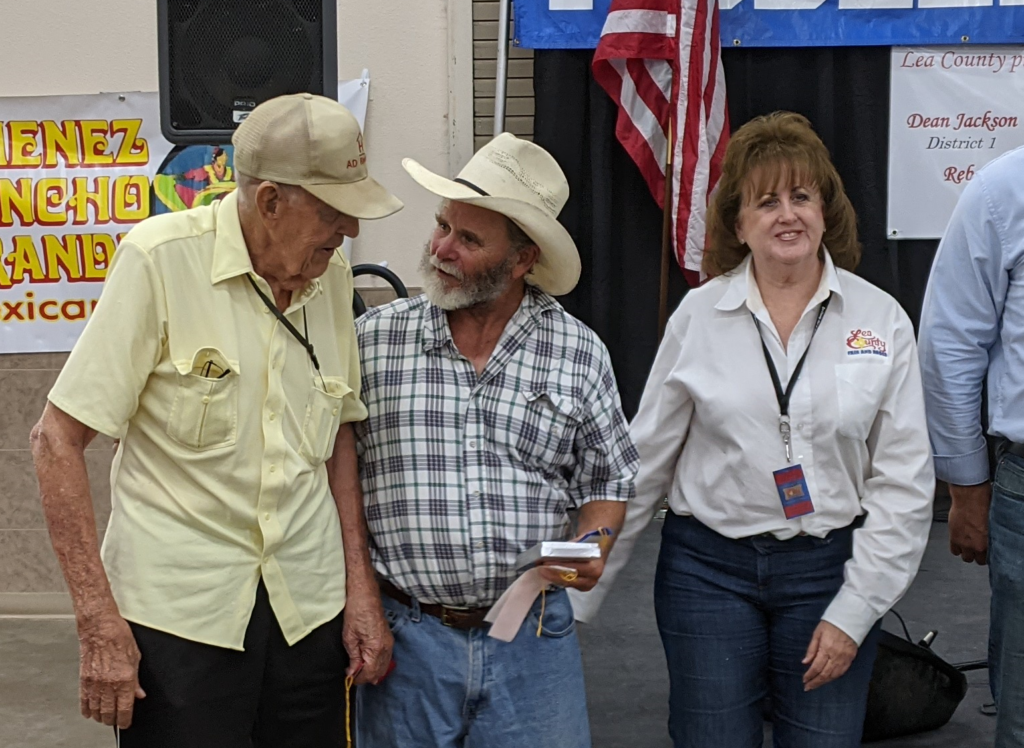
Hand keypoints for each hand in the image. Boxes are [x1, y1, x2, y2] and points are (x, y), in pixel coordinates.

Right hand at [77, 611, 144, 728]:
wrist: (99, 628)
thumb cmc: (119, 637)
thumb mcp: (136, 657)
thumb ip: (136, 680)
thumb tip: (139, 694)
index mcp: (124, 678)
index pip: (125, 709)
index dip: (126, 720)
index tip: (127, 723)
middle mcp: (108, 683)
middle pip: (109, 713)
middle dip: (113, 720)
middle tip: (117, 720)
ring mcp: (94, 683)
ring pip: (96, 710)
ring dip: (101, 717)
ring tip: (105, 717)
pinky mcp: (83, 680)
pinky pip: (84, 701)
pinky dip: (87, 709)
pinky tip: (91, 711)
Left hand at [342, 587, 392, 684]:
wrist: (365, 596)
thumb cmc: (356, 613)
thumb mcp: (349, 638)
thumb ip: (353, 658)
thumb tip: (353, 672)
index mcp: (376, 648)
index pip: (369, 673)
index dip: (358, 678)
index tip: (349, 678)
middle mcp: (386, 648)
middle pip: (378, 673)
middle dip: (365, 676)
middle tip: (352, 674)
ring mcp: (389, 643)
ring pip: (383, 667)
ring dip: (371, 671)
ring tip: (358, 668)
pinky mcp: (389, 639)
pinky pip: (386, 658)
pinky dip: (377, 664)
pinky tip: (367, 662)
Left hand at [536, 532, 609, 591]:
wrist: (600, 549)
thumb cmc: (589, 544)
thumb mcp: (581, 543)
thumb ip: (568, 548)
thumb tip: (550, 551)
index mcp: (594, 567)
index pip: (574, 567)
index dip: (559, 565)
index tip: (546, 561)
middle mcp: (592, 579)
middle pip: (569, 578)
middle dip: (553, 573)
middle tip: (541, 568)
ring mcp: (588, 585)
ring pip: (567, 583)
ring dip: (553, 577)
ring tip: (542, 571)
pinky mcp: (583, 588)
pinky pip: (568, 584)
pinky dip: (558, 579)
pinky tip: (549, 575)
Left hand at [802, 621, 857, 690]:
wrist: (849, 620)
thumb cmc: (830, 625)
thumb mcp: (817, 633)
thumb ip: (811, 649)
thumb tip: (805, 662)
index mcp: (826, 649)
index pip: (816, 667)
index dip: (810, 675)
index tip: (804, 680)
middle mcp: (836, 656)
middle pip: (825, 674)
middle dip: (815, 682)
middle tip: (808, 688)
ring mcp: (844, 659)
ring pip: (834, 675)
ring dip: (824, 682)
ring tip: (816, 685)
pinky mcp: (851, 659)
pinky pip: (842, 672)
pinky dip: (834, 677)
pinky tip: (828, 679)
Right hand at [948, 482, 991, 564]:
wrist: (969, 498)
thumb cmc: (983, 506)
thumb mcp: (993, 523)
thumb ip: (991, 535)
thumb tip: (991, 538)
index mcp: (990, 542)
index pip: (991, 558)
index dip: (988, 555)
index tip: (987, 551)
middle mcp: (977, 546)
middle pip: (978, 561)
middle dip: (978, 555)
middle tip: (978, 548)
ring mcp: (965, 543)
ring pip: (966, 558)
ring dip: (967, 553)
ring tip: (968, 546)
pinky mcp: (954, 538)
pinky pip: (954, 551)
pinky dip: (957, 548)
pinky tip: (959, 542)